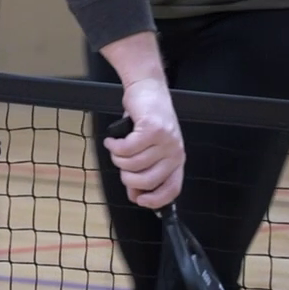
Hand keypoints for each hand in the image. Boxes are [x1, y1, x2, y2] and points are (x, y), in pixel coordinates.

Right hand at [103, 78, 184, 209]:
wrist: (148, 89)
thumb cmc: (147, 119)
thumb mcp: (150, 148)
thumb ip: (143, 171)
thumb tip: (134, 194)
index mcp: (176, 160)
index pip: (172, 189)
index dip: (155, 200)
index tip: (139, 200)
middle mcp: (174, 152)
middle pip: (147, 180)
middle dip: (127, 177)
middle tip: (120, 166)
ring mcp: (165, 141)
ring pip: (133, 164)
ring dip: (117, 158)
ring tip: (115, 147)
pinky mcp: (152, 130)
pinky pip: (126, 148)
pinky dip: (114, 146)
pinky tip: (112, 140)